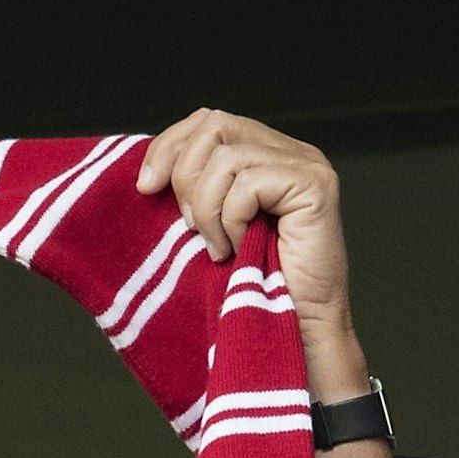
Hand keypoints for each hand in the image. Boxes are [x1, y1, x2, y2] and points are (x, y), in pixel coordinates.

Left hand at [137, 112, 386, 457]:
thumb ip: (189, 193)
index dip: (168, 146)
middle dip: (183, 178)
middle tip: (189, 229)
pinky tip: (235, 251)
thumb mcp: (203, 233)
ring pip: (224, 158)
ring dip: (205, 210)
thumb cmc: (242, 293)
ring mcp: (306, 166)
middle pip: (213, 125)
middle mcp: (289, 152)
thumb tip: (143, 176)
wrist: (285, 336)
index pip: (207, 121)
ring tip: (217, 248)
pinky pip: (246, 183)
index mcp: (263, 156)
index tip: (144, 189)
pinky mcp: (315, 186)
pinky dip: (228, 221)